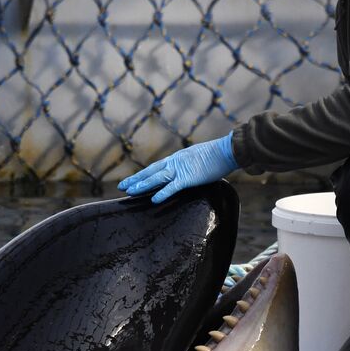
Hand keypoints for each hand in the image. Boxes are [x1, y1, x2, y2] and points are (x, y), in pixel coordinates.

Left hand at [117, 136, 236, 203]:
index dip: (142, 175)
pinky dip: (163, 193)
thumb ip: (189, 166)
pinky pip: (173, 187)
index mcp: (177, 159)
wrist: (227, 151)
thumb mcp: (197, 159)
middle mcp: (174, 163)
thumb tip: (188, 171)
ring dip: (142, 185)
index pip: (155, 168)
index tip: (131, 180)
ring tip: (130, 191)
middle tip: (122, 186)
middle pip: (150, 172)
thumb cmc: (216, 156)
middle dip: (136, 180)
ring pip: (156, 179)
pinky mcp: (189, 177)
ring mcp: (180, 169)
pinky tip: (153, 199)